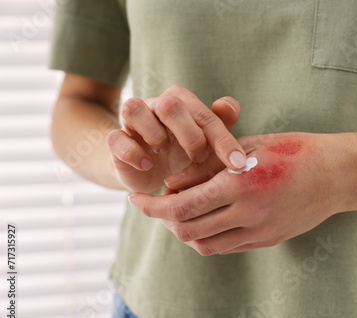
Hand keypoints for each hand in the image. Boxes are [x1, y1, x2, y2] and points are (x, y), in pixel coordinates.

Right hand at [106, 86, 247, 191]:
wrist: (149, 171)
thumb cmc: (184, 154)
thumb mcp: (208, 146)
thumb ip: (222, 125)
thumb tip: (227, 105)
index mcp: (183, 103)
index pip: (206, 113)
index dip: (223, 139)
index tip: (237, 164)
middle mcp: (156, 105)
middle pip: (170, 104)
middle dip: (190, 135)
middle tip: (198, 158)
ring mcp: (133, 121)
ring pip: (133, 108)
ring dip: (154, 134)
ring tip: (164, 152)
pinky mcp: (115, 140)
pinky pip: (116, 138)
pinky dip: (133, 153)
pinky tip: (147, 166)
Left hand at [128, 133, 349, 254]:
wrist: (337, 174)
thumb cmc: (293, 150)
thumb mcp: (247, 146)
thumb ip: (208, 166)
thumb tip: (172, 183)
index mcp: (240, 184)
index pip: (181, 206)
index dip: (152, 206)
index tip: (138, 199)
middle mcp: (248, 213)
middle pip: (187, 231)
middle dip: (163, 219)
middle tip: (157, 204)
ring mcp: (260, 232)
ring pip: (205, 245)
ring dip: (184, 231)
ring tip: (181, 212)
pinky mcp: (268, 240)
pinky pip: (227, 247)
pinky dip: (208, 236)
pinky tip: (207, 219)